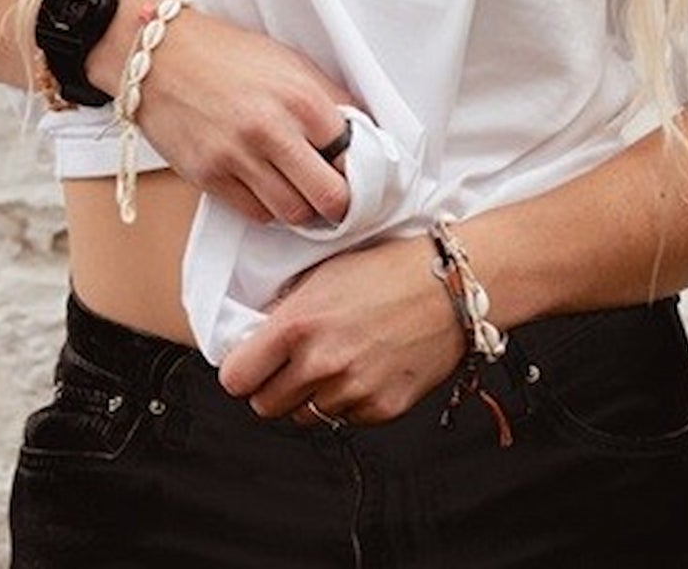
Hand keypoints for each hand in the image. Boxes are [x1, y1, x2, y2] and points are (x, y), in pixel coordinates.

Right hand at [114, 0, 357, 227]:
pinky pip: (255, 213)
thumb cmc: (226, 54)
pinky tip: (267, 187)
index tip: (356, 170)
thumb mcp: (288, 61)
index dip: (359, 165)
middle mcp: (272, 129)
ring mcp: (238, 156)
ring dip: (303, 208)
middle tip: (336, 196)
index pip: (353, 153)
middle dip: (339, 202)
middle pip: (330, 196)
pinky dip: (268, 207)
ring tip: (301, 191)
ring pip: (294, 212)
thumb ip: (326, 98)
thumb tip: (360, 133)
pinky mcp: (209, 176)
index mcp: (300, 96)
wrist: (160, 55)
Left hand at [217, 234, 464, 425]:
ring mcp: (352, 391)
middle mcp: (321, 364)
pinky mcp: (380, 409)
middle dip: (273, 386)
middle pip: (265, 406)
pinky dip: (347, 401)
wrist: (451, 285)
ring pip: (305, 416)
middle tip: (291, 363)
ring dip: (311, 396)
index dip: (241, 371)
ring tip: (335, 361)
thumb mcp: (324, 274)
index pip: (236, 378)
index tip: (250, 363)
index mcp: (298, 325)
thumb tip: (255, 338)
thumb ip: (286, 311)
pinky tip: (364, 368)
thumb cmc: (388, 269)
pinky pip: (344, 419)